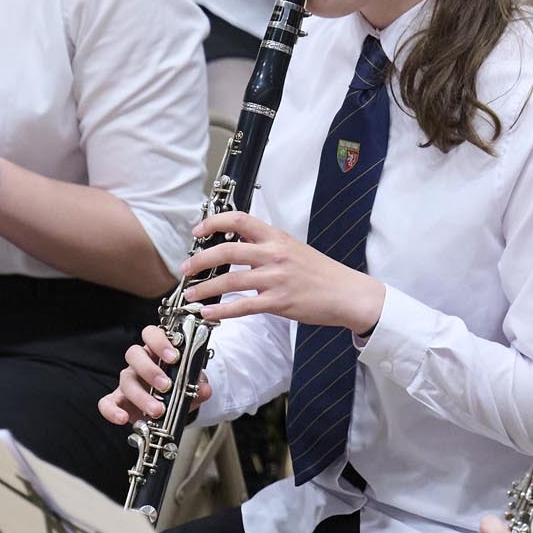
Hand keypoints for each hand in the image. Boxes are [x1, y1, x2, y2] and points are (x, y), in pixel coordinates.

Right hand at [101, 322, 199, 427]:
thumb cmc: (178, 389)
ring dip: (141, 396)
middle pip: (134, 354)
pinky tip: (122, 419)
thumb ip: (198, 386)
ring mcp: (127, 381)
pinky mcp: (118, 400)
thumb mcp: (191, 386)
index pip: (151, 334)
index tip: (174, 357)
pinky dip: (111, 411)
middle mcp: (139, 363)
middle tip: (166, 386)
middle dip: (150, 370)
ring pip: (125, 380)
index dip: (160, 342)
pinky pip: (107, 403)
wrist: (169, 409)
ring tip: (157, 410)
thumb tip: (204, 389)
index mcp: (156, 351)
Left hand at [180, 210, 383, 334]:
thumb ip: (267, 247)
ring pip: (230, 279)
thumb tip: (239, 248)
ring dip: (204, 289)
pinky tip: (208, 313)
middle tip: (185, 269)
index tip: (198, 231)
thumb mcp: (294, 249)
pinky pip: (243, 305)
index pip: (240, 219)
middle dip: (200, 260)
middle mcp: (274, 254)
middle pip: (227, 250)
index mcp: (277, 237)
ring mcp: (276, 278)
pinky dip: (221, 310)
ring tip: (190, 295)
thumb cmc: (321, 273)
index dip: (214, 222)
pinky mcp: (279, 301)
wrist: (347, 293)